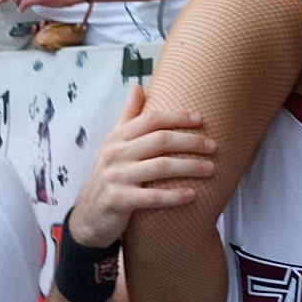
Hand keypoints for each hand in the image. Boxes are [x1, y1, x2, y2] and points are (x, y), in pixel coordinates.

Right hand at [68, 86, 216, 248]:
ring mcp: (116, 177)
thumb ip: (127, 116)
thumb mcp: (113, 144)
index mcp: (117, 137)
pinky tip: (193, 195)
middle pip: (160, 140)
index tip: (200, 120)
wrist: (88, 216)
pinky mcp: (119, 200)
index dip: (177, 117)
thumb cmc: (109, 175)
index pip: (152, 119)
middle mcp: (115, 153)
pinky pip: (152, 196)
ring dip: (189, 166)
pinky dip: (174, 195)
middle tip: (213, 146)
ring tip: (210, 168)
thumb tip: (137, 85)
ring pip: (160, 167)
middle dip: (190, 141)